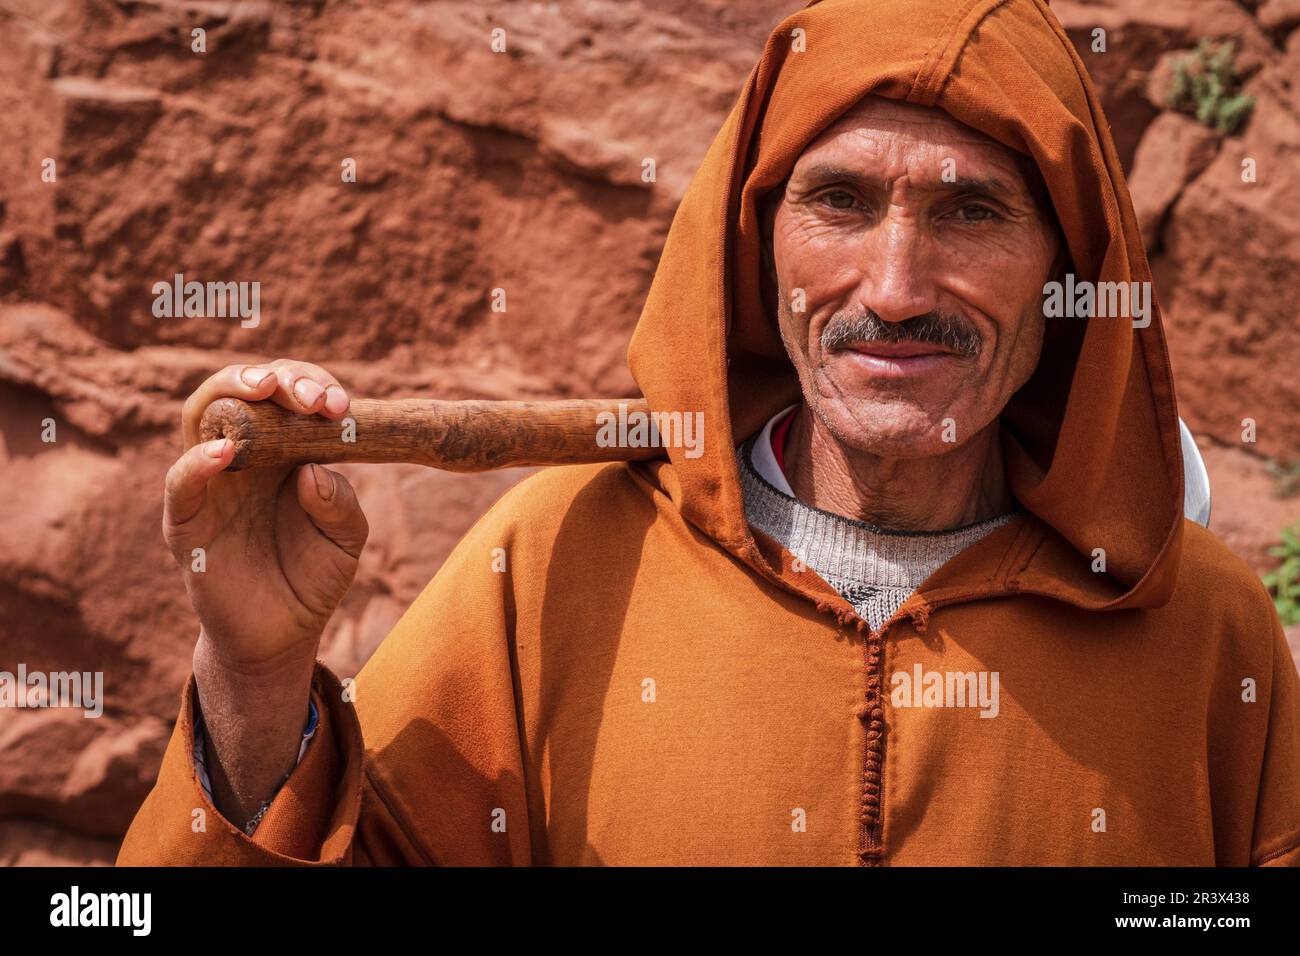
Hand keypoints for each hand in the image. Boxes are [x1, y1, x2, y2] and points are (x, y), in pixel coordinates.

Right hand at [164, 359, 368, 665]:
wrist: (282, 636)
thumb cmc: (313, 577)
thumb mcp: (345, 539)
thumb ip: (340, 504)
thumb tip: (313, 472)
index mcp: (283, 451)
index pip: (286, 396)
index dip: (310, 385)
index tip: (339, 404)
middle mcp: (243, 457)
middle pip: (241, 392)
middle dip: (273, 377)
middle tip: (307, 393)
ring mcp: (211, 484)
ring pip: (200, 417)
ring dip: (230, 393)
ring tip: (263, 388)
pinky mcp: (186, 522)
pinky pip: (180, 482)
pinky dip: (197, 461)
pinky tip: (226, 451)